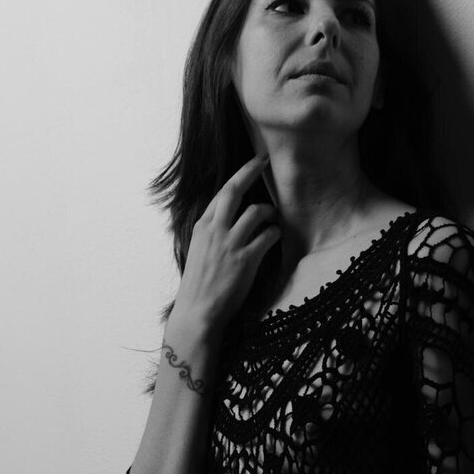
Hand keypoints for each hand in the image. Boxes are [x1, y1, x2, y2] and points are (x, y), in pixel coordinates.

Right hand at [168, 155, 279, 334]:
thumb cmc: (199, 284)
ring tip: (274, 217)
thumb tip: (228, 219)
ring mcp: (231, 244)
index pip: (222, 193)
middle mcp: (215, 230)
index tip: (253, 163)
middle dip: (251, 171)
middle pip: (234, 191)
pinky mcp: (246, 259)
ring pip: (256, 212)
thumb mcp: (199, 250)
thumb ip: (212, 233)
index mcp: (202, 227)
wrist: (198, 311)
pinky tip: (275, 237)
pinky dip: (275, 233)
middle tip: (265, 162)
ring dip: (270, 211)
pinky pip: (268, 236)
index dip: (240, 175)